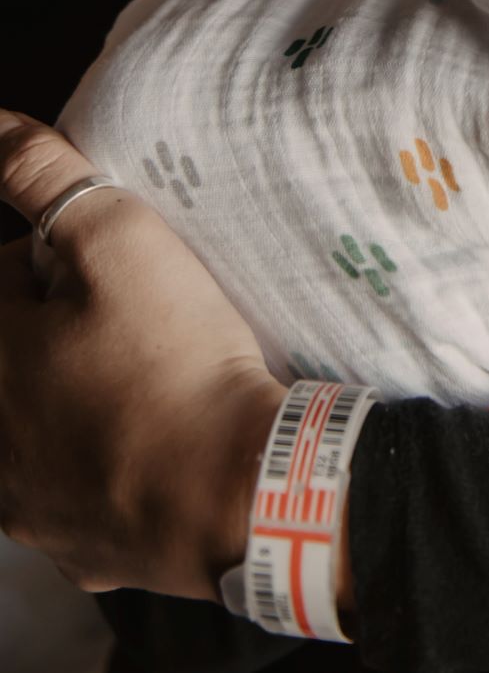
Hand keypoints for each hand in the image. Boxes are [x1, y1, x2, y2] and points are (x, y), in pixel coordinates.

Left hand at [0, 112, 286, 597]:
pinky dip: (99, 466)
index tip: (97, 256)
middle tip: (130, 310)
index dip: (47, 256)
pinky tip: (148, 445)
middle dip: (55, 324)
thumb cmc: (171, 356)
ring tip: (141, 375)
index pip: (1, 275)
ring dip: (69, 396)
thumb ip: (42, 173)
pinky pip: (70, 494)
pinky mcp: (72, 548)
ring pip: (33, 429)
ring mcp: (24, 505)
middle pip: (14, 354)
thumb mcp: (116, 235)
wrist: (233, 489)